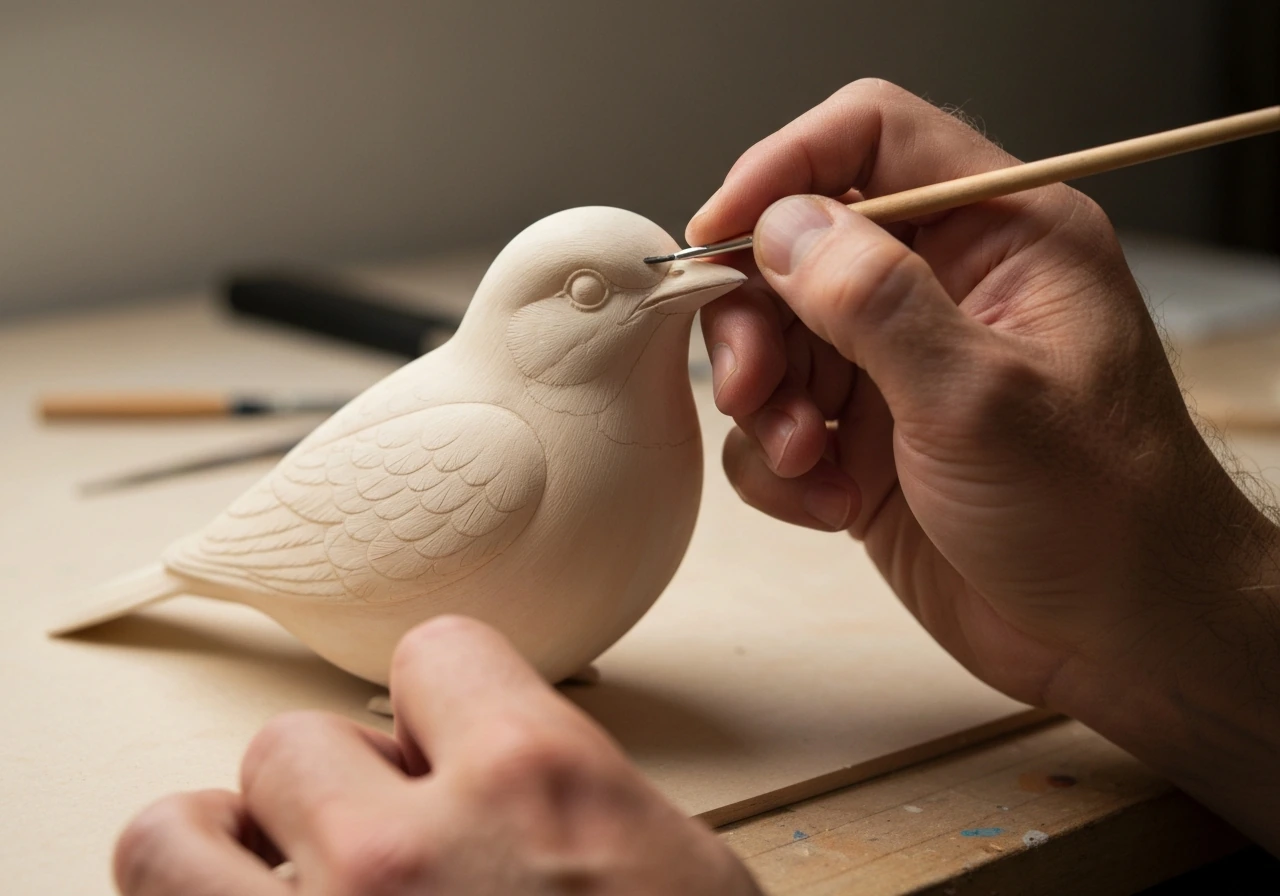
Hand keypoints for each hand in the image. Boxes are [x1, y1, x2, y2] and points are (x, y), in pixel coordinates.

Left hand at [113, 616, 760, 895]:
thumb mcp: (680, 876)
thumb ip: (576, 792)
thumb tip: (494, 762)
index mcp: (532, 785)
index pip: (434, 653)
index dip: (444, 704)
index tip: (446, 751)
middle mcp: (399, 853)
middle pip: (297, 743)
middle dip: (340, 794)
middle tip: (384, 855)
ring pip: (176, 833)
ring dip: (224, 855)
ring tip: (278, 886)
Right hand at [692, 80, 1279, 845]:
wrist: (1121, 639)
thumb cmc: (1102, 514)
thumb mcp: (982, 398)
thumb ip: (875, 301)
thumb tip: (782, 227)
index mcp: (1000, 238)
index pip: (872, 139)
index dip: (785, 169)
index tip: (720, 232)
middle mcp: (943, 289)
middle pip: (800, 246)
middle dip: (757, 314)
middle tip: (748, 382)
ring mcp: (900, 366)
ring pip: (777, 338)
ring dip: (766, 401)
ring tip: (805, 459)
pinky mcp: (867, 440)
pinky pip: (779, 423)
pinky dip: (781, 465)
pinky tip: (831, 504)